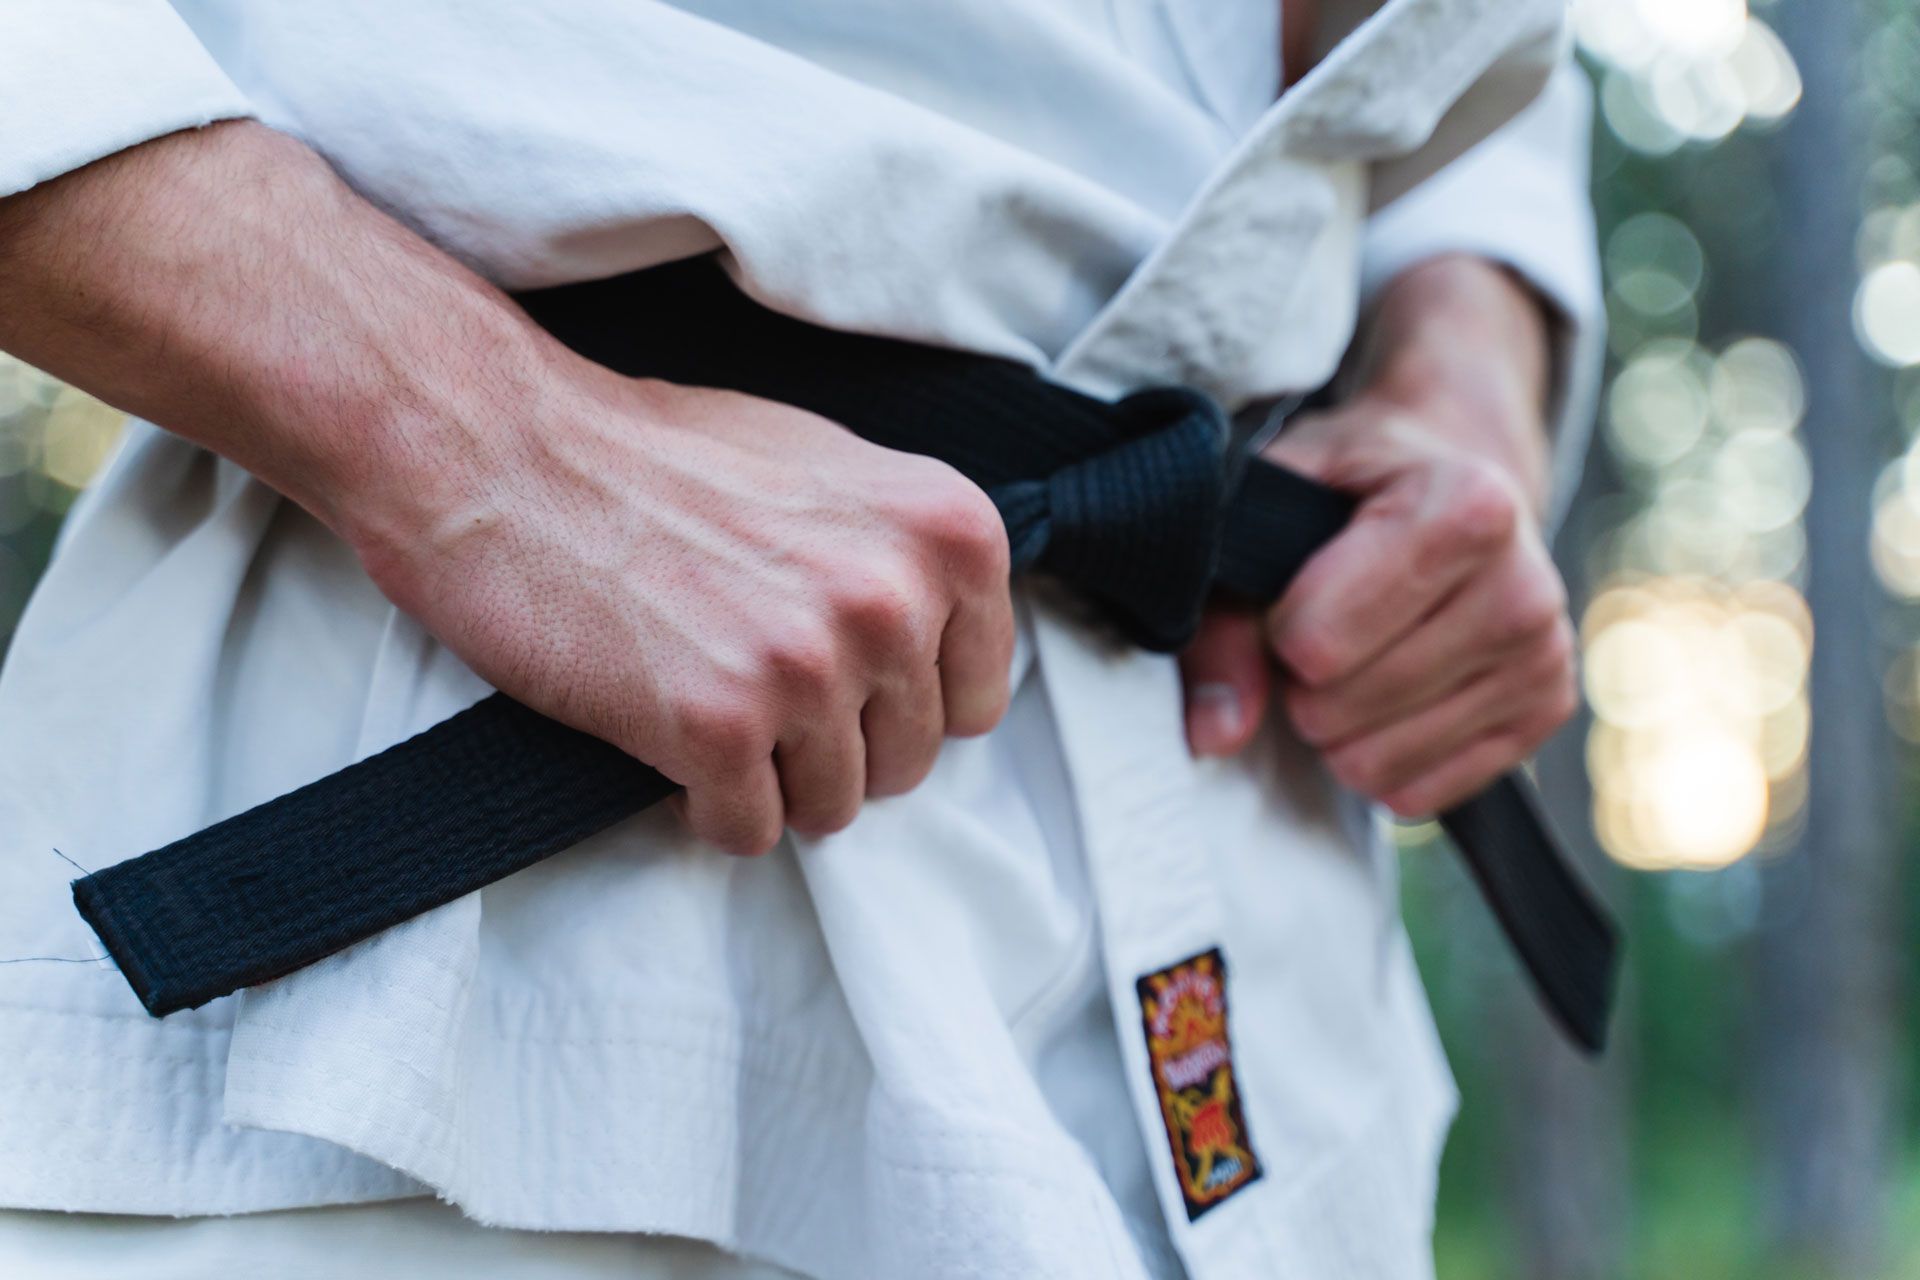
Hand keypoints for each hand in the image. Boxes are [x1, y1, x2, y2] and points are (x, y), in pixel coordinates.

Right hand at [0, 121, 1012, 854]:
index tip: (848, 692)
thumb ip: (901, 555)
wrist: (500, 447)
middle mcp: (892, 598)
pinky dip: (707, 808)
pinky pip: (748, 831)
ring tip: (708, 714)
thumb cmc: (652, 455)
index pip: (979, 695)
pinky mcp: (718, 725)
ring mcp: (808, 665)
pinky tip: (666, 742)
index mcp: (941, 530)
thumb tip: (940, 642)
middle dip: (836, 749)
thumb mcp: (825, 470)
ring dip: (772, 784)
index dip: (907, 707)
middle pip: (908, 760)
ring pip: (834, 808)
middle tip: (757, 701)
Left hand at [1178, 256, 1576, 815]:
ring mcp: (1544, 656)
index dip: (1278, 628)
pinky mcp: (1547, 712)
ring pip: (1375, 762)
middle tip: (1324, 629)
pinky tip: (1391, 697)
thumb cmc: (1357, 487)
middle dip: (1302, 682)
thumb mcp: (1276, 503)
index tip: (1296, 589)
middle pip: (1340, 707)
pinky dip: (1380, 758)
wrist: (1465, 480)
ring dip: (1337, 726)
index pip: (1318, 642)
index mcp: (1467, 509)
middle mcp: (1524, 587)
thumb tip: (1217, 731)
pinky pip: (1419, 793)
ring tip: (1357, 658)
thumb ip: (1224, 615)